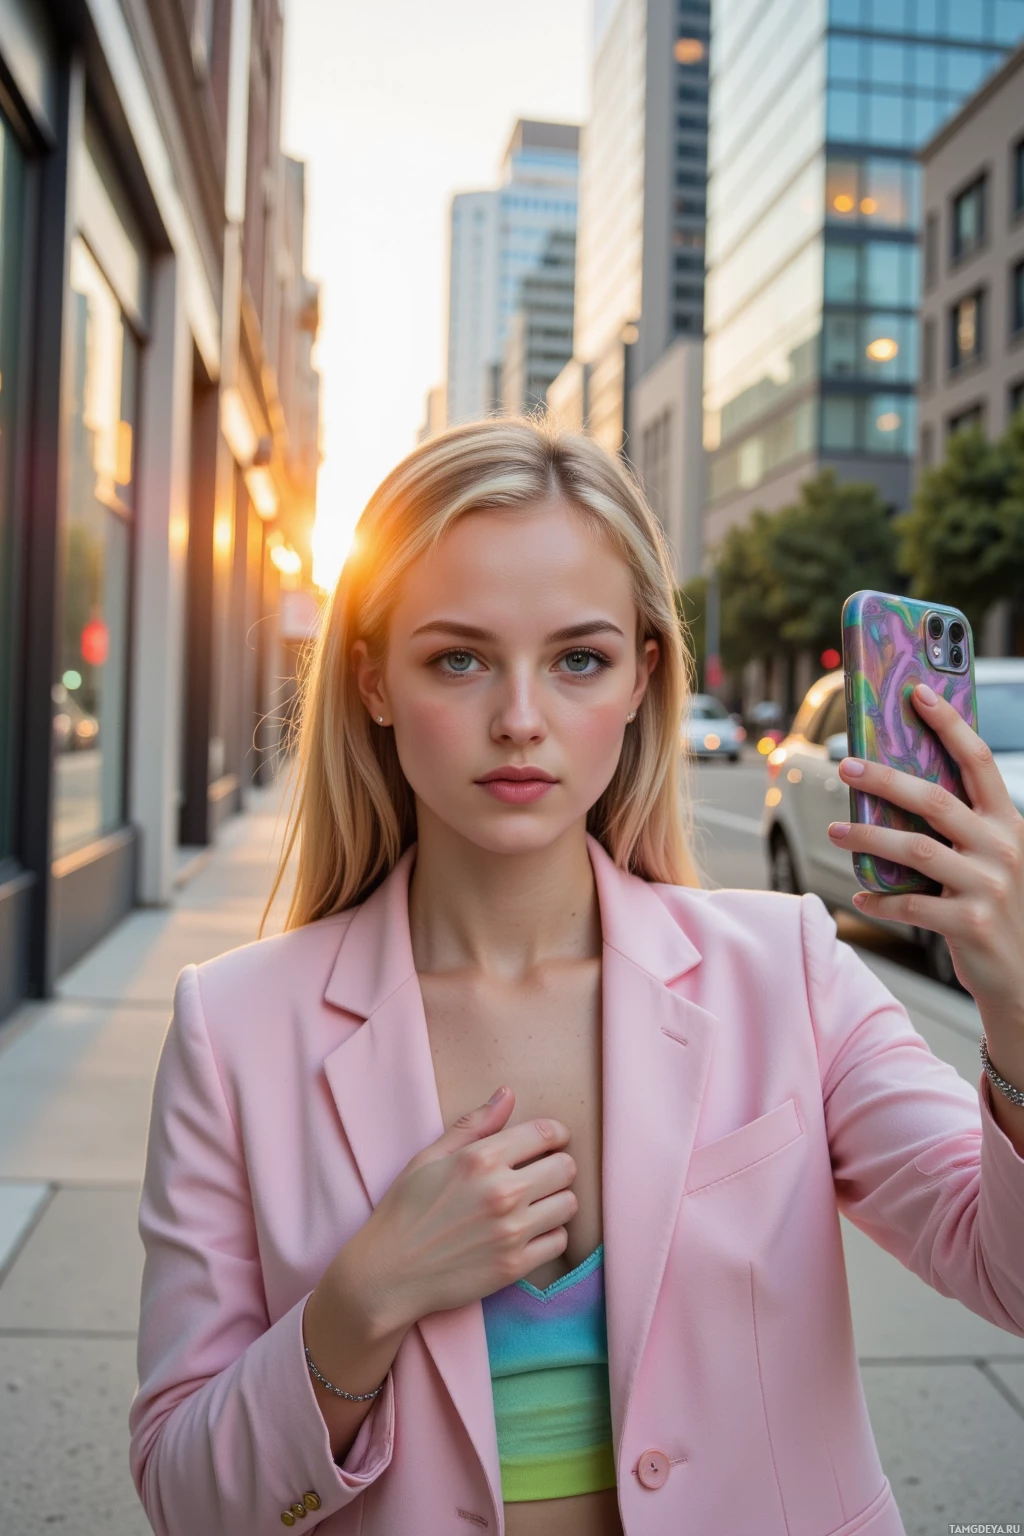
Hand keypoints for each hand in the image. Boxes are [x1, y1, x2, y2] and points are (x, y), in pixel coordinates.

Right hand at [349, 1086, 577, 1330]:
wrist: (388, 1274)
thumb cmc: (405, 1210)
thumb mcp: (430, 1157)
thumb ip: (474, 1125)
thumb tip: (508, 1093)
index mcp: (480, 1159)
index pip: (546, 1133)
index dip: (556, 1134)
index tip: (552, 1141)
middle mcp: (502, 1192)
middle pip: (566, 1168)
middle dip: (558, 1166)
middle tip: (542, 1173)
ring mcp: (511, 1231)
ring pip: (568, 1205)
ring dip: (557, 1200)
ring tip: (536, 1203)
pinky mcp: (514, 1266)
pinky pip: (559, 1242)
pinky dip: (550, 1235)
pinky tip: (529, 1232)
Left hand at [826, 681, 1023, 1016]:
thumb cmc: (997, 905)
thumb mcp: (993, 856)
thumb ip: (962, 825)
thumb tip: (896, 787)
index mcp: (1009, 822)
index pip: (979, 761)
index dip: (950, 724)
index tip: (919, 693)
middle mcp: (1003, 847)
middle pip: (935, 800)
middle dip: (885, 779)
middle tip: (845, 765)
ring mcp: (988, 886)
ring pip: (915, 850)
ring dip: (869, 838)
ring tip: (837, 832)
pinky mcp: (969, 924)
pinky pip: (909, 905)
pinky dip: (879, 899)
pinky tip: (859, 895)